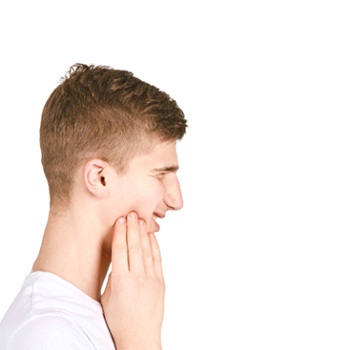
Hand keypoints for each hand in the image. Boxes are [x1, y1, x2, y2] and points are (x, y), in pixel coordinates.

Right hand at [101, 212, 164, 349]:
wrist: (139, 336)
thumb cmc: (118, 320)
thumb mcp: (107, 297)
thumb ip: (113, 276)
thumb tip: (118, 258)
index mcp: (120, 281)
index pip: (120, 249)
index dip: (120, 232)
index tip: (121, 220)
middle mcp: (137, 277)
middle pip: (134, 246)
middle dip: (133, 227)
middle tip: (132, 213)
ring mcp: (151, 279)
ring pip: (147, 250)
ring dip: (143, 233)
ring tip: (141, 219)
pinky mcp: (160, 282)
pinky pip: (157, 259)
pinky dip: (154, 246)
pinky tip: (151, 237)